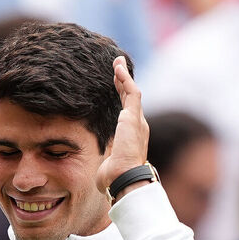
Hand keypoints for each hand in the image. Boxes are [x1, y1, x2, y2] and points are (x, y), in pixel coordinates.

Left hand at [96, 56, 150, 194]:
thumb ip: (107, 160)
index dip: (121, 95)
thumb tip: (101, 171)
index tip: (115, 84)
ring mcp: (136, 121)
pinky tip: (118, 69)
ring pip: (131, 92)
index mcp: (132, 135)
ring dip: (124, 76)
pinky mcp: (133, 117)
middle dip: (123, 81)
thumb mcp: (108, 164)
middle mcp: (137, 126)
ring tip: (117, 61)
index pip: (127, 110)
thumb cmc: (115, 178)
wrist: (125, 178)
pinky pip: (132, 92)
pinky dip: (125, 79)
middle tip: (117, 66)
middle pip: (130, 98)